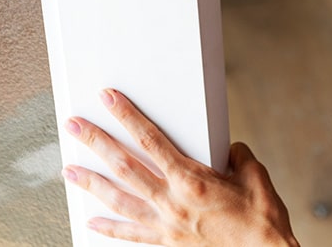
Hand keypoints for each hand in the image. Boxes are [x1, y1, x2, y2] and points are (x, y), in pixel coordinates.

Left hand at [62, 88, 298, 246]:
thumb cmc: (262, 218)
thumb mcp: (254, 175)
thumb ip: (235, 155)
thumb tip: (227, 149)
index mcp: (191, 179)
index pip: (150, 138)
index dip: (126, 115)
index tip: (108, 99)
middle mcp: (172, 200)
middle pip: (124, 165)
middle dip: (96, 142)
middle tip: (74, 126)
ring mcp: (166, 224)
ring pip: (118, 199)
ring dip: (91, 183)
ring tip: (69, 170)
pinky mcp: (167, 243)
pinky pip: (132, 234)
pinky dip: (110, 228)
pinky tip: (92, 223)